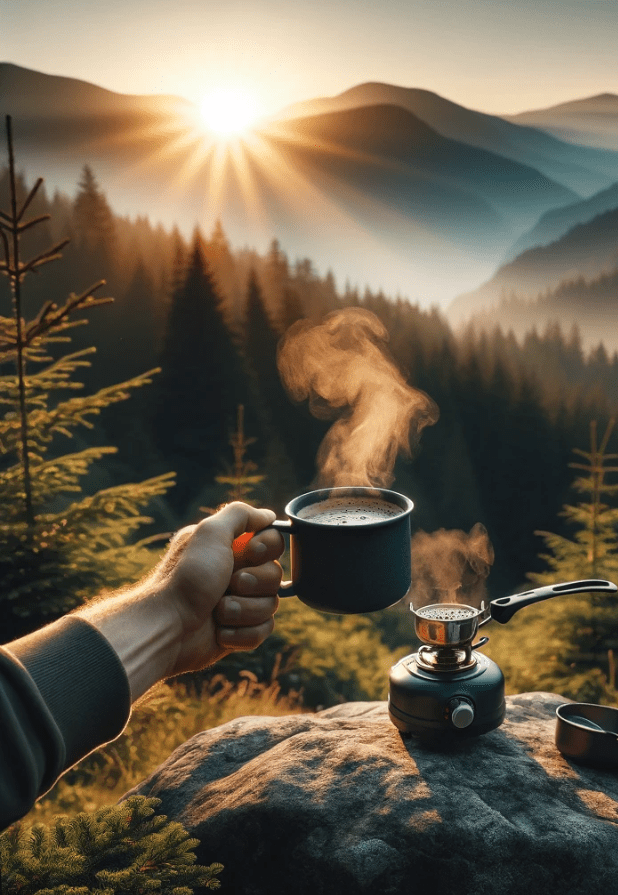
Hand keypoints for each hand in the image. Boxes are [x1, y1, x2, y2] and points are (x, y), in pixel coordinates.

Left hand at [156, 502, 283, 675]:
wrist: (167, 627)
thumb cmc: (186, 577)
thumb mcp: (210, 532)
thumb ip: (240, 514)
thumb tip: (267, 515)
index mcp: (230, 547)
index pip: (272, 541)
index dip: (267, 548)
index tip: (252, 552)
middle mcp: (236, 572)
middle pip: (275, 574)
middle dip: (254, 582)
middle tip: (229, 584)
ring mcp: (239, 603)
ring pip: (271, 604)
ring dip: (244, 609)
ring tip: (219, 611)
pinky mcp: (239, 631)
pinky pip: (263, 629)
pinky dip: (242, 632)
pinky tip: (219, 632)